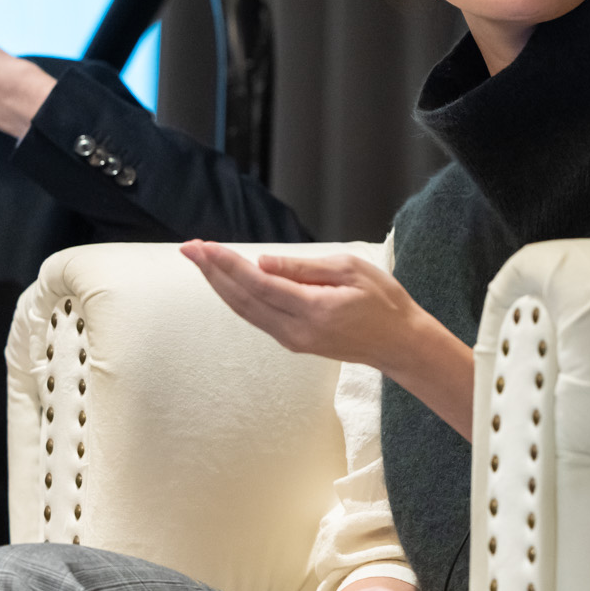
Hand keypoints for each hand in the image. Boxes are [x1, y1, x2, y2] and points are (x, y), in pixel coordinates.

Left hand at [181, 243, 475, 436]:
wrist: (400, 343)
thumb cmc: (383, 301)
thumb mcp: (350, 270)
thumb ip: (303, 268)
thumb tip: (262, 263)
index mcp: (313, 310)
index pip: (258, 284)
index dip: (227, 265)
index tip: (205, 246)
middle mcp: (297, 330)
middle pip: (243, 300)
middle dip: (213, 273)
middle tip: (189, 248)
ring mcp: (294, 340)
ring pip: (246, 312)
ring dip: (220, 286)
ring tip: (201, 260)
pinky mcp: (294, 342)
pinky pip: (257, 318)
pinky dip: (237, 297)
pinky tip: (227, 281)